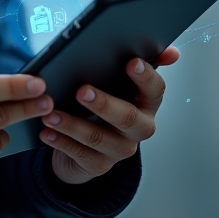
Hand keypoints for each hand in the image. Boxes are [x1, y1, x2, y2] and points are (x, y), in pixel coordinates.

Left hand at [40, 47, 179, 185]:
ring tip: (51, 113)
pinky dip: (61, 142)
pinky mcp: (99, 165)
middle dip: (104, 103)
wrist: (92, 146)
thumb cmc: (107, 105)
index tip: (131, 62)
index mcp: (147, 104)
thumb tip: (172, 52)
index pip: (155, 90)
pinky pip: (80, 154)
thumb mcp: (120, 84)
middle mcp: (138, 128)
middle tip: (81, 91)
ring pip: (97, 138)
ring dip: (72, 124)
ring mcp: (120, 149)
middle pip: (127, 117)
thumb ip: (140, 64)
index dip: (146, 77)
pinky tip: (47, 132)